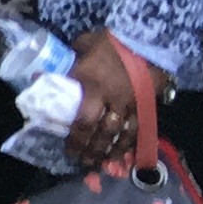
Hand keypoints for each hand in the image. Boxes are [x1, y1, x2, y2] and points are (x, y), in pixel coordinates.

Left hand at [67, 30, 151, 169]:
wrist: (148, 38)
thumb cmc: (113, 41)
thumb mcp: (85, 43)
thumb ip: (72, 57)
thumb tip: (54, 67)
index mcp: (88, 82)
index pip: (79, 117)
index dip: (74, 137)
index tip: (68, 148)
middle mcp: (107, 97)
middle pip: (96, 130)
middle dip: (88, 149)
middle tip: (80, 162)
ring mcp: (128, 103)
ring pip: (116, 134)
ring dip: (106, 151)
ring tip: (98, 164)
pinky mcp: (144, 104)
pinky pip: (136, 128)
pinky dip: (128, 144)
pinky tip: (121, 155)